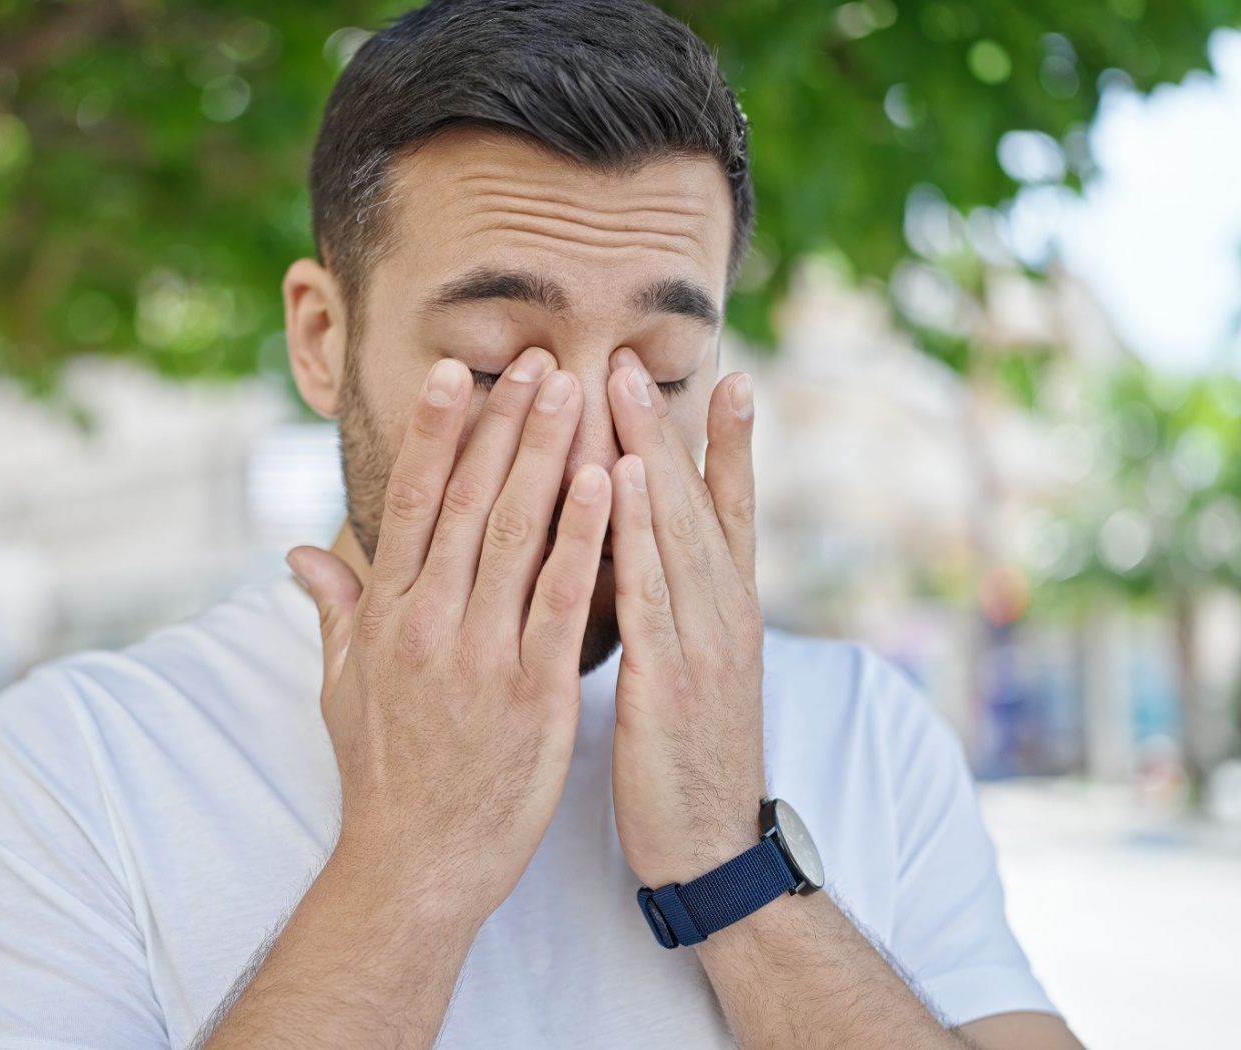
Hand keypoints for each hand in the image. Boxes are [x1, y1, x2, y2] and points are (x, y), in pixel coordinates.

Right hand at [288, 349, 611, 923]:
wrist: (417, 863)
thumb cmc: (383, 772)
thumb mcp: (341, 686)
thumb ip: (333, 609)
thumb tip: (301, 551)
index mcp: (387, 615)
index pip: (413, 503)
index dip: (437, 433)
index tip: (458, 373)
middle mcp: (429, 623)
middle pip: (471, 501)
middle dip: (505, 423)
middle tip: (536, 358)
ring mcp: (482, 655)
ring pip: (519, 534)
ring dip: (548, 455)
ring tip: (575, 392)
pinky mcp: (535, 692)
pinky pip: (565, 599)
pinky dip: (586, 536)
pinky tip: (608, 483)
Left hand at [604, 348, 765, 887]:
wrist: (711, 848)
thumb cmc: (686, 758)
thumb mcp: (691, 675)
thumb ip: (674, 612)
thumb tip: (641, 558)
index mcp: (727, 613)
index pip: (731, 512)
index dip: (726, 444)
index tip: (725, 376)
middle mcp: (725, 614)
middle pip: (695, 502)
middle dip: (663, 424)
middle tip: (631, 353)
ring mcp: (706, 643)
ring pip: (674, 529)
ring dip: (648, 451)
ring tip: (619, 386)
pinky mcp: (673, 679)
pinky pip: (651, 589)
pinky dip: (639, 529)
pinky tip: (624, 478)